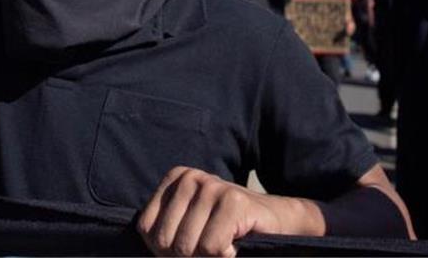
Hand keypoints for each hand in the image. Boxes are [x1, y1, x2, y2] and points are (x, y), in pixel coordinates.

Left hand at [137, 167, 322, 256]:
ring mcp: (212, 186)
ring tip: (224, 246)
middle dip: (186, 257)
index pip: (147, 229)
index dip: (165, 251)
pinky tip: (236, 245)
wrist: (279, 223)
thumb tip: (152, 247)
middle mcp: (191, 177)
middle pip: (165, 241)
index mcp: (176, 179)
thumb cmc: (229, 229)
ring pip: (187, 247)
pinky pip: (211, 248)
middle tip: (209, 251)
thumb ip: (166, 231)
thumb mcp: (191, 225)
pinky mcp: (233, 201)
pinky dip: (225, 257)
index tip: (190, 247)